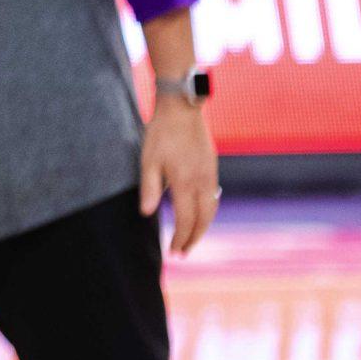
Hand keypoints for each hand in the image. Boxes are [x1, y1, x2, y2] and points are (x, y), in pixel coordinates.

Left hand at [140, 98, 219, 255]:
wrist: (182, 108)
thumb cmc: (161, 133)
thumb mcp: (148, 160)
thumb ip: (149, 188)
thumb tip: (146, 214)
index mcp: (185, 182)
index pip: (187, 220)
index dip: (181, 238)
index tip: (174, 250)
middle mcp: (202, 181)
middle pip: (204, 220)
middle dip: (194, 238)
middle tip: (183, 251)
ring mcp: (210, 174)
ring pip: (212, 209)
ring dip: (203, 226)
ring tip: (192, 237)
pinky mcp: (212, 166)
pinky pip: (214, 196)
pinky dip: (208, 211)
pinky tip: (199, 213)